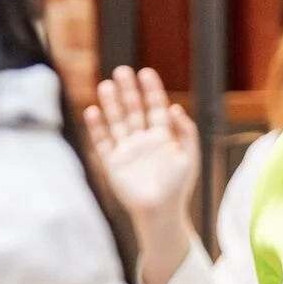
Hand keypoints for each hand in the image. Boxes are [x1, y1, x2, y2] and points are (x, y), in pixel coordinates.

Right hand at [84, 65, 198, 225]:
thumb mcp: (189, 156)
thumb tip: (176, 108)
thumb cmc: (178, 187)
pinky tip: (92, 111)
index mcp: (163, 137)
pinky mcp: (112, 163)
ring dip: (112, 104)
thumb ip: (186, 132)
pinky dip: (97, 127)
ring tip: (106, 85)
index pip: (156, 107)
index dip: (152, 90)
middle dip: (128, 91)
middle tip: (122, 71)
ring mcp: (127, 150)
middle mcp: (143, 140)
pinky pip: (102, 141)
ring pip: (117, 121)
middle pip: (134, 110)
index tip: (146, 73)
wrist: (160, 212)